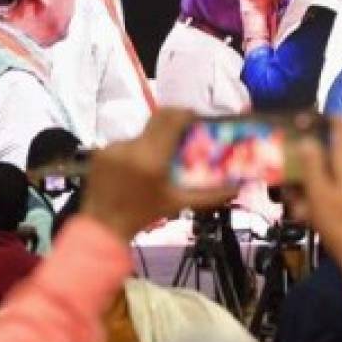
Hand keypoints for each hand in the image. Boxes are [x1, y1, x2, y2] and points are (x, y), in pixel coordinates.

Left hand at [81, 109, 234, 241]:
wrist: (104, 226)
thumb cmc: (144, 215)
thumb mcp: (180, 204)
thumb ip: (211, 195)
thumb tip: (238, 185)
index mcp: (152, 160)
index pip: (173, 119)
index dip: (188, 114)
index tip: (198, 121)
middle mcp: (132, 147)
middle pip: (159, 118)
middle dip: (176, 120)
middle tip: (187, 132)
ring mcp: (114, 146)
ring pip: (145, 132)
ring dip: (157, 140)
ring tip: (161, 160)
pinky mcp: (102, 150)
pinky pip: (128, 142)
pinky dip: (139, 150)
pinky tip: (139, 168)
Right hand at [290, 116, 341, 281]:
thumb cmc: (338, 221)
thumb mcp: (318, 190)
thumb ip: (312, 162)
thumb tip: (306, 139)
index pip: (339, 124)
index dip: (318, 118)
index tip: (297, 124)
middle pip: (322, 150)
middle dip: (301, 162)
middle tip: (286, 178)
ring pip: (320, 169)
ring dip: (303, 183)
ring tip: (296, 204)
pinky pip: (325, 185)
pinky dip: (312, 195)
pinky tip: (304, 212)